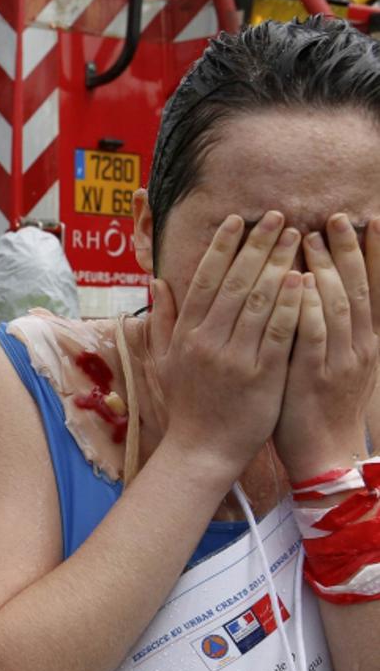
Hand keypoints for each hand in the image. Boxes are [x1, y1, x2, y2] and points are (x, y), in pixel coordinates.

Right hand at [149, 212, 304, 479]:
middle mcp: (208, 341)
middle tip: (278, 216)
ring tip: (297, 237)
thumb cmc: (186, 405)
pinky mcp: (262, 375)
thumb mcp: (164, 361)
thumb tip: (158, 281)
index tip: (238, 219)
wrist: (202, 450)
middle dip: (258, 245)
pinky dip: (292, 303)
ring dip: (279, 263)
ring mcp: (235, 357)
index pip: (206, 279)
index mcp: (187, 335)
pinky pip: (279, 331)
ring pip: (260, 300)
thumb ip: (163, 319)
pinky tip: (304, 277)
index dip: (222, 246)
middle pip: (237, 282)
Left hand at [273, 215, 379, 478]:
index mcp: (368, 340)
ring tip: (312, 237)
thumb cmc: (323, 404)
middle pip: (358, 288)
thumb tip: (324, 290)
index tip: (370, 219)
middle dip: (349, 250)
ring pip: (336, 304)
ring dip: (325, 268)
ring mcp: (340, 360)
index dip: (376, 253)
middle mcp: (360, 345)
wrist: (323, 453)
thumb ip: (337, 327)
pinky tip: (298, 282)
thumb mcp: (341, 362)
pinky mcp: (315, 375)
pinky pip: (313, 334)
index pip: (376, 288)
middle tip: (337, 217)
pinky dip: (307, 305)